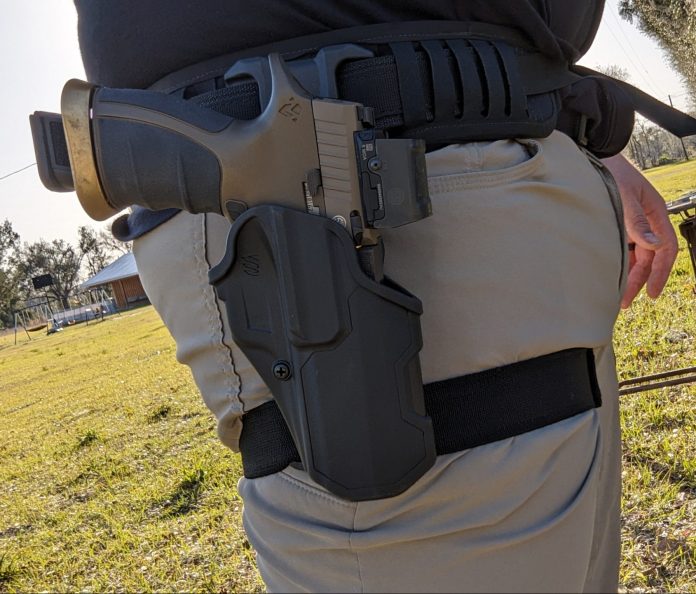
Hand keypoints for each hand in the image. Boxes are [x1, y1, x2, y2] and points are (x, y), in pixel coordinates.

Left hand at [601, 154, 677, 308]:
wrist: (593, 158)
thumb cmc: (611, 173)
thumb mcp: (624, 198)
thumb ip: (637, 222)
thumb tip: (654, 245)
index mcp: (656, 213)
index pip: (665, 249)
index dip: (660, 273)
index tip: (651, 293)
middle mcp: (647, 220)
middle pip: (648, 257)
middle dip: (639, 281)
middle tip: (625, 302)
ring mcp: (632, 223)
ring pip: (634, 255)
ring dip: (628, 274)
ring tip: (616, 295)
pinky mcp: (617, 223)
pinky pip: (622, 247)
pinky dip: (618, 262)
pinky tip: (609, 275)